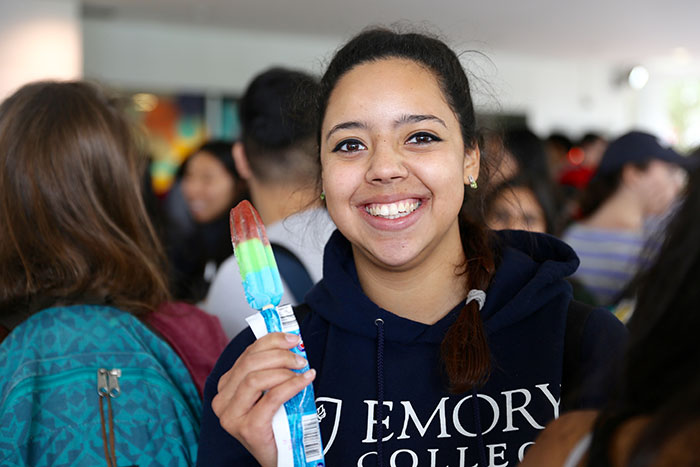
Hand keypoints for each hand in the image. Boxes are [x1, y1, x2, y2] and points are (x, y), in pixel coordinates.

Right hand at [211, 332, 315, 466]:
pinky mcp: (247, 429)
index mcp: (226, 387)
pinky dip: (291, 385)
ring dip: (283, 370)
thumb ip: (271, 369)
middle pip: (249, 363)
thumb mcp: (269, 391)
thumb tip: (291, 342)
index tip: (293, 338)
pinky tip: (305, 380)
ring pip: (255, 378)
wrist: (282, 457)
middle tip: (300, 358)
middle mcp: (222, 401)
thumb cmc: (276, 423)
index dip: (271, 341)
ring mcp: (232, 417)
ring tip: (302, 371)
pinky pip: (271, 398)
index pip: (247, 354)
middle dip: (279, 354)